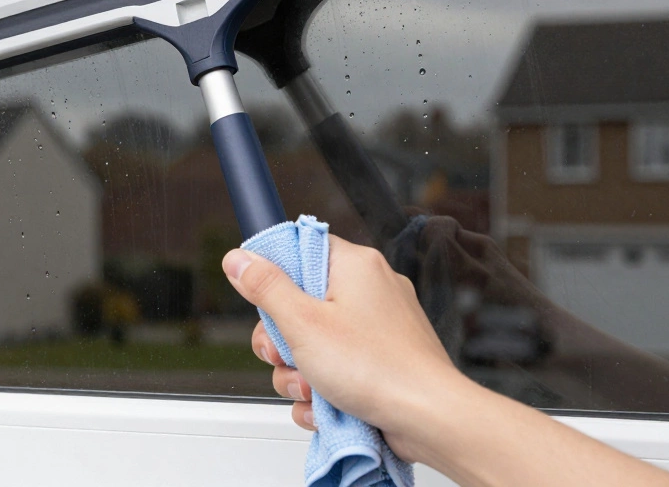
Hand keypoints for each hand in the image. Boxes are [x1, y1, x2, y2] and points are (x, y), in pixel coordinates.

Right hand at [223, 235, 466, 461]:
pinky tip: (325, 408)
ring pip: (315, 343)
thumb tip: (239, 258)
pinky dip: (324, 390)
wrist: (429, 419)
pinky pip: (337, 368)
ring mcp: (378, 328)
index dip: (275, 276)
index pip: (301, 249)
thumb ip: (266, 288)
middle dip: (283, 341)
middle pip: (300, 303)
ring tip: (312, 390)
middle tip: (283, 356)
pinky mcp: (381, 360)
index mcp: (355, 265)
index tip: (263, 303)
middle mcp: (370, 289)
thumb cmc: (377, 368)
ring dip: (300, 373)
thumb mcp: (303, 324)